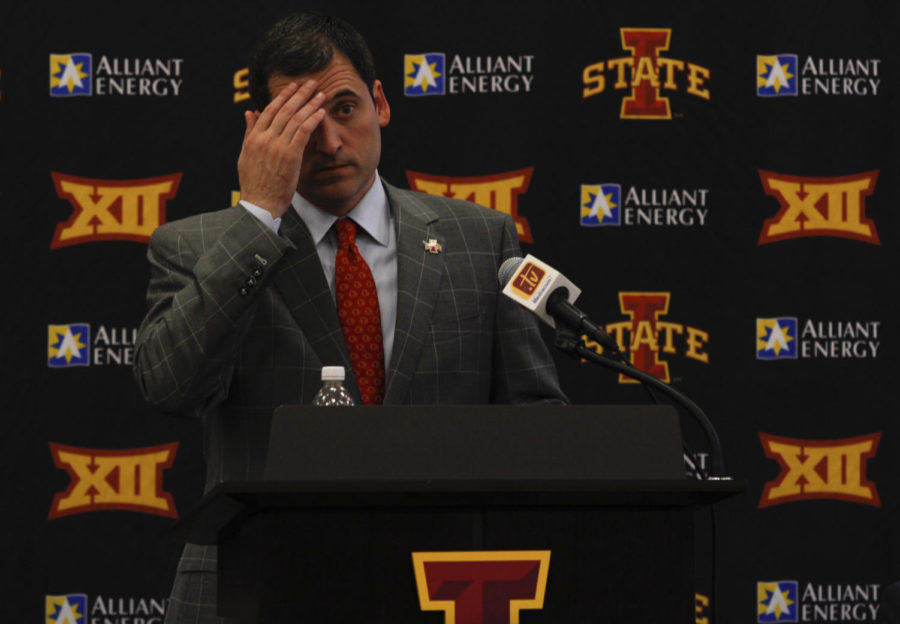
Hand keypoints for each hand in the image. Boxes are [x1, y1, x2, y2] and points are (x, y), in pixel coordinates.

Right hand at [237, 80, 326, 217]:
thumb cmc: (254, 184)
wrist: (260, 204)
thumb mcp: (246, 155)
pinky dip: (313, 120)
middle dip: (299, 94)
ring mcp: (277, 146)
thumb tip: (249, 112)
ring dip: (310, 104)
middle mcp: (265, 138)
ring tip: (321, 94)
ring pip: (295, 118)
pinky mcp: (290, 155)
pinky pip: (303, 132)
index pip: (270, 110)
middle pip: (284, 110)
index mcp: (254, 137)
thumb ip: (249, 132)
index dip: (283, 97)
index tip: (293, 87)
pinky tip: (322, 112)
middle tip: (312, 83)